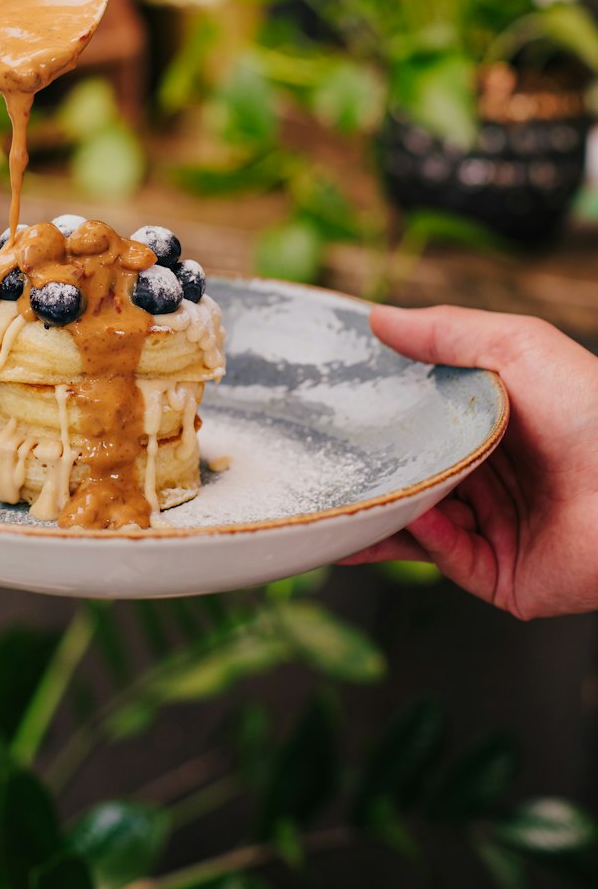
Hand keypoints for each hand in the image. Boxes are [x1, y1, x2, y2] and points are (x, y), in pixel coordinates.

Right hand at [340, 305, 597, 618]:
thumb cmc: (593, 410)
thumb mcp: (517, 346)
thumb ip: (446, 332)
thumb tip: (378, 317)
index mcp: (497, 424)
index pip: (425, 421)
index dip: (383, 414)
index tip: (334, 404)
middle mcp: (495, 478)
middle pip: (416, 474)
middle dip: (372, 468)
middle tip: (321, 454)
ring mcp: (498, 528)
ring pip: (420, 522)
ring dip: (382, 510)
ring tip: (340, 497)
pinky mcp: (504, 575)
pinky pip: (447, 557)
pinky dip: (421, 537)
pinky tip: (405, 514)